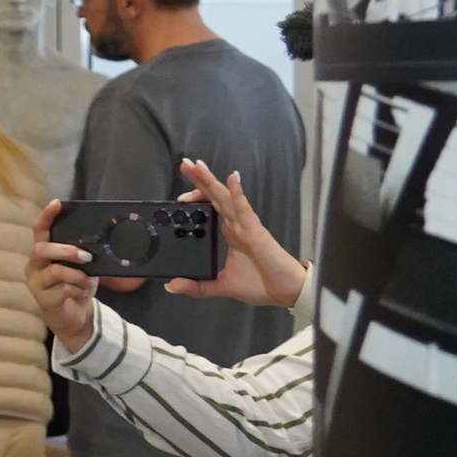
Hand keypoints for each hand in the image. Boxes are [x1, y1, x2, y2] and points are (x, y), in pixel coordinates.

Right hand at [28, 199, 100, 347]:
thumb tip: (97, 244)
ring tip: (88, 282)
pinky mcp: (43, 300)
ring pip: (55, 271)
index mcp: (43, 254)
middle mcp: (34, 266)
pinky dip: (78, 290)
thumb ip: (83, 255)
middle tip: (87, 257)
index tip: (57, 203)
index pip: (39, 230)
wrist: (75, 317)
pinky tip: (81, 293)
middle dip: (66, 250)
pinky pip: (62, 290)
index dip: (47, 216)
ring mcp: (36, 283)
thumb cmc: (76, 287)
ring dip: (78, 276)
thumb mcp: (83, 267)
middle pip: (41, 249)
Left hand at [168, 160, 308, 309]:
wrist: (285, 293)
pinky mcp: (255, 231)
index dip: (197, 197)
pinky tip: (231, 179)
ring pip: (225, 198)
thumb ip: (197, 287)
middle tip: (185, 163)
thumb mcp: (220, 286)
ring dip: (211, 181)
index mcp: (230, 234)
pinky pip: (244, 209)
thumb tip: (171, 286)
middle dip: (200, 180)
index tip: (179, 196)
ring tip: (197, 165)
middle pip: (215, 197)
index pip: (210, 208)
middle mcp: (236, 225)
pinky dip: (237, 193)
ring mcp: (246, 226)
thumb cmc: (260, 285)